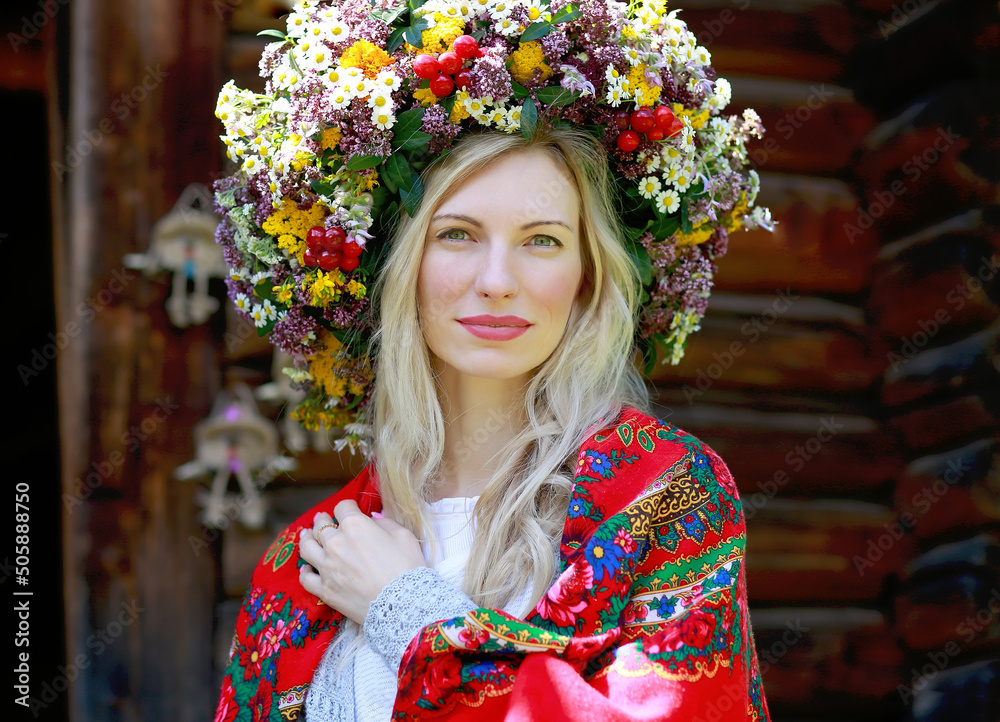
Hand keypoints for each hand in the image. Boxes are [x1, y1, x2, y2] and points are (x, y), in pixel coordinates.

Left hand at [298, 500, 426, 623]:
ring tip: (307, 536)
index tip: (351, 511)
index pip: (342, 507)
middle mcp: (335, 543)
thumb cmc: (407, 567)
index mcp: (355, 525)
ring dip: (306, 538)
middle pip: (320, 525)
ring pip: (306, 547)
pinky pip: (306, 578)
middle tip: (324, 520)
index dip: (347, 507)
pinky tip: (307, 569)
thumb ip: (385, 522)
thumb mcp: (404, 536)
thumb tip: (373, 518)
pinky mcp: (325, 590)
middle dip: (323, 520)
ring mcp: (327, 567)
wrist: (403, 604)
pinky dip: (305, 572)